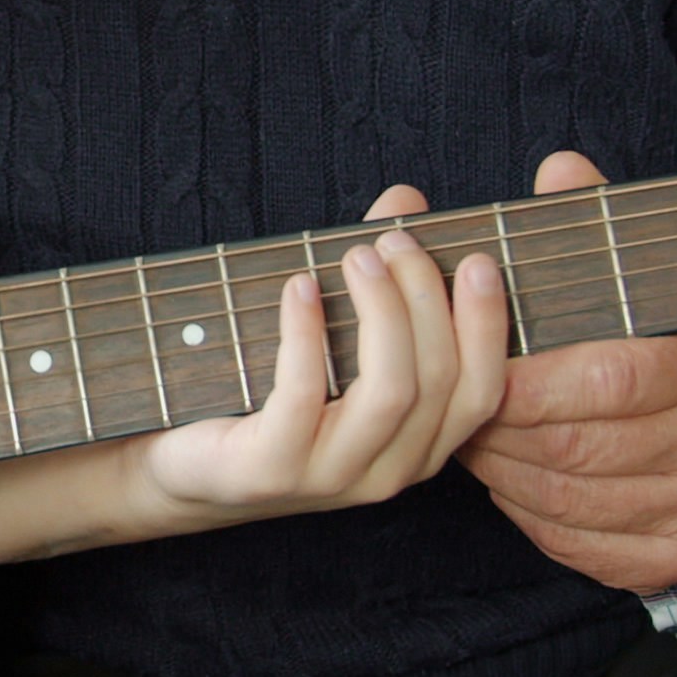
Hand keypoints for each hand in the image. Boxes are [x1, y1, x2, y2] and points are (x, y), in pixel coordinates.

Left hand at [128, 185, 510, 533]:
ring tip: (358, 256)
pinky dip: (307, 333)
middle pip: (438, 379)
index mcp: (420, 446)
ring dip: (382, 311)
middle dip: (425, 298)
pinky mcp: (274, 471)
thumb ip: (380, 275)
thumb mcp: (336, 338)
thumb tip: (405, 199)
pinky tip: (299, 287)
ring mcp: (333, 477)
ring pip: (390, 391)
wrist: (190, 468)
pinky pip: (304, 395)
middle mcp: (390, 472)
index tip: (478, 259)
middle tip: (394, 241)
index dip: (486, 325)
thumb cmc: (273, 396)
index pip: (482, 391)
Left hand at [461, 152, 676, 590]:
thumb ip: (598, 228)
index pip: (611, 377)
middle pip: (580, 444)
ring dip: (504, 468)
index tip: (482, 366)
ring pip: (568, 496)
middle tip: (460, 404)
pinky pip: (576, 540)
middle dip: (503, 425)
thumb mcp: (650, 282)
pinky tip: (511, 478)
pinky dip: (529, 511)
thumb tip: (560, 169)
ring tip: (473, 434)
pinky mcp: (674, 558)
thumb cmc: (671, 350)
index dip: (532, 379)